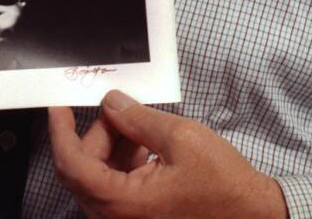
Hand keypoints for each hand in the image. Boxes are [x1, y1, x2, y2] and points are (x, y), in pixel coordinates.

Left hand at [48, 91, 288, 218]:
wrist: (253, 215)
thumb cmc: (224, 187)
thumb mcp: (181, 137)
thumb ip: (138, 118)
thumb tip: (111, 104)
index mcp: (124, 203)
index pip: (71, 165)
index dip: (60, 132)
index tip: (57, 108)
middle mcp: (120, 218)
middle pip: (84, 170)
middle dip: (97, 134)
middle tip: (116, 109)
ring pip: (100, 178)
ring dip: (112, 147)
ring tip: (138, 125)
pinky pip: (116, 189)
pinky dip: (123, 163)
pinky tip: (145, 144)